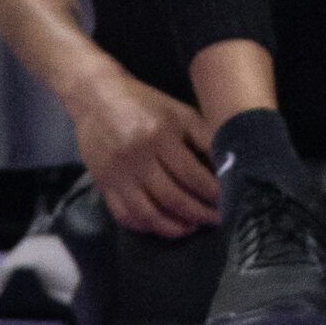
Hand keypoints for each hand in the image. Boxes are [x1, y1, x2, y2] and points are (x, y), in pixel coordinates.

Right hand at [70, 69, 219, 237]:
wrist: (96, 98)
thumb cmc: (145, 103)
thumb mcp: (179, 112)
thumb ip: (204, 137)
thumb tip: (227, 168)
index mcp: (160, 135)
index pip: (191, 174)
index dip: (212, 192)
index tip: (229, 201)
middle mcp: (137, 157)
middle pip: (172, 197)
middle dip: (200, 213)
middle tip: (217, 219)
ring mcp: (118, 175)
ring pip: (149, 214)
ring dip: (175, 227)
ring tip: (194, 226)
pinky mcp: (104, 185)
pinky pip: (126, 216)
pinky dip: (147, 227)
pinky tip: (164, 225)